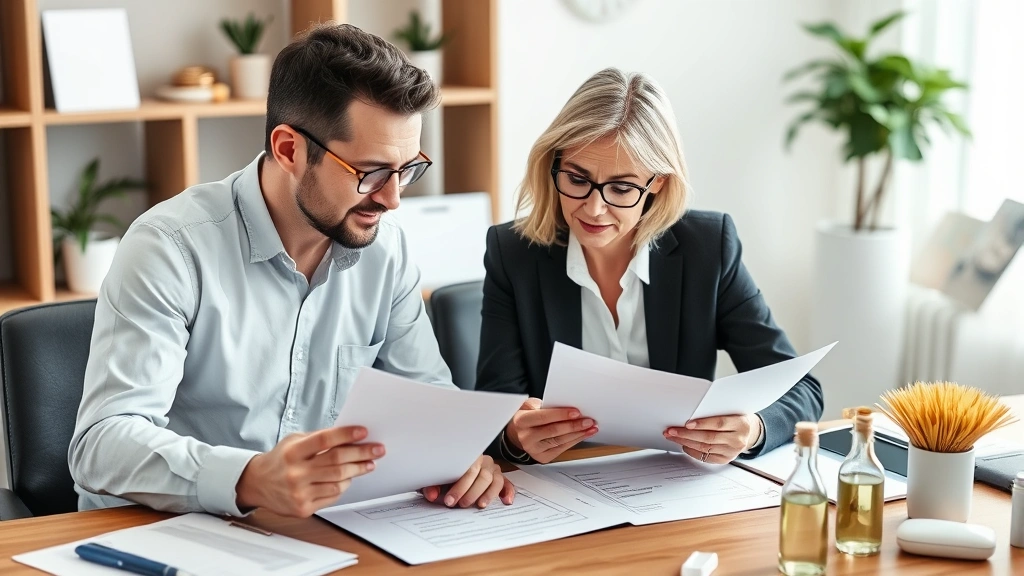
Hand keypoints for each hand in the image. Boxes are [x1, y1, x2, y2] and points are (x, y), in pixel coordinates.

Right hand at [236, 426, 383, 516]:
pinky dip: (344, 486)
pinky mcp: (303, 508)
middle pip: (336, 462)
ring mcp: (299, 492)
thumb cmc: (280, 460)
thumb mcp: (294, 441)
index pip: (324, 440)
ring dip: (357, 471)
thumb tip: (349, 436)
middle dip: (361, 454)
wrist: (257, 484)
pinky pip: (333, 495)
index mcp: (292, 452)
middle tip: (377, 450)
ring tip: (368, 464)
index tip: (364, 432)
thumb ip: (318, 439)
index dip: (346, 435)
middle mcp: (295, 472)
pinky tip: (348, 479)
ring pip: (338, 481)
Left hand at [422, 455, 514, 508]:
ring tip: (479, 505)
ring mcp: (493, 469)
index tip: (449, 500)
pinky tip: (506, 501)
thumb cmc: (446, 473)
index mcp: (469, 456)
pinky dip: (508, 492)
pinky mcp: (499, 478)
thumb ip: (432, 485)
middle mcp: (483, 461)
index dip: (459, 487)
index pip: (468, 470)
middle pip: (483, 476)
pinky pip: (507, 484)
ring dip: (488, 494)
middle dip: (471, 493)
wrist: (454, 466)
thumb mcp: (436, 478)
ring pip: (495, 481)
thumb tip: (431, 495)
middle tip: (459, 505)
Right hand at [506, 398, 597, 462]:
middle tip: (588, 420)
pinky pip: (562, 448)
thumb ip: (545, 405)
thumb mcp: (530, 405)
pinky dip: (574, 441)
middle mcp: (526, 437)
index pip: (543, 417)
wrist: (519, 433)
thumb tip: (567, 407)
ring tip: (590, 427)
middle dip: (573, 425)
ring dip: (578, 434)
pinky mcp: (543, 457)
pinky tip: (583, 435)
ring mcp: (534, 449)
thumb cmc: (527, 416)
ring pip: (560, 441)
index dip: (561, 415)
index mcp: (522, 421)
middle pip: (554, 431)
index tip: (576, 412)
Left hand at [663, 414, 761, 464]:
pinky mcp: (725, 459)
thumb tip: (691, 412)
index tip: (686, 423)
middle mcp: (738, 440)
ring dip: (685, 442)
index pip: (719, 423)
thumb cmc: (735, 417)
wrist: (748, 431)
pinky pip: (706, 457)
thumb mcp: (730, 410)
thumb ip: (715, 411)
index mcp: (741, 424)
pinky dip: (692, 451)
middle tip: (671, 430)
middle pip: (709, 437)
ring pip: (705, 448)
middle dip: (686, 434)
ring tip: (673, 436)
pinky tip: (683, 445)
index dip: (702, 424)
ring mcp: (732, 451)